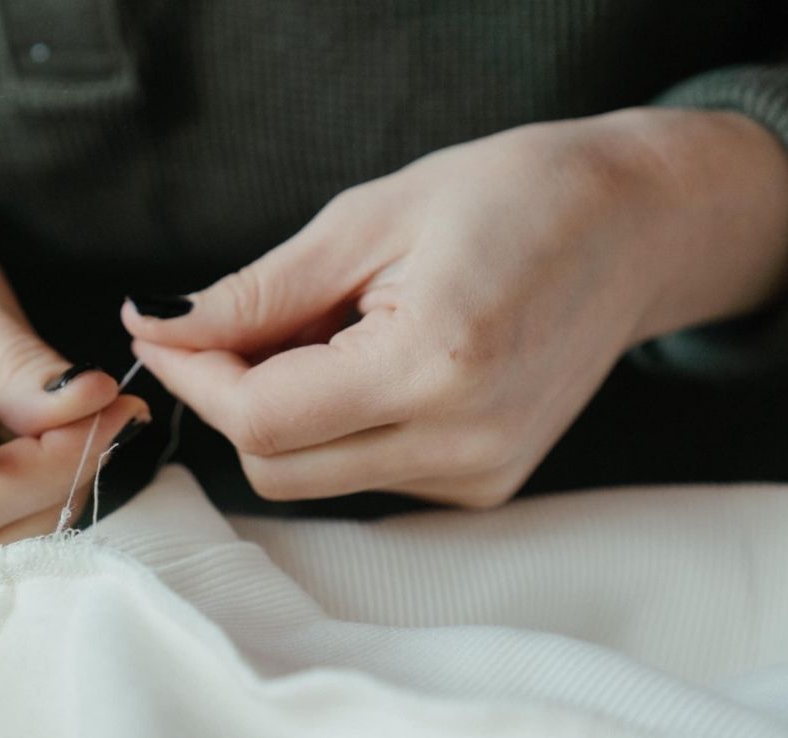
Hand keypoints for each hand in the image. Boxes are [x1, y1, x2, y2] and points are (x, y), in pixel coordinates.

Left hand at [124, 109, 787, 505]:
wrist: (632, 229)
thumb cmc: (508, 198)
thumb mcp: (367, 221)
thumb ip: (256, 293)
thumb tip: (155, 328)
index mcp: (435, 367)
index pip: (262, 420)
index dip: (194, 377)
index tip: (163, 331)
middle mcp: (462, 444)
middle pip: (275, 467)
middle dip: (231, 397)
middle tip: (243, 321)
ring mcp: (478, 478)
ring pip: (310, 479)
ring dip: (283, 412)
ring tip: (331, 329)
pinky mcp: (482, 488)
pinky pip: (360, 474)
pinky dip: (334, 425)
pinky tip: (372, 362)